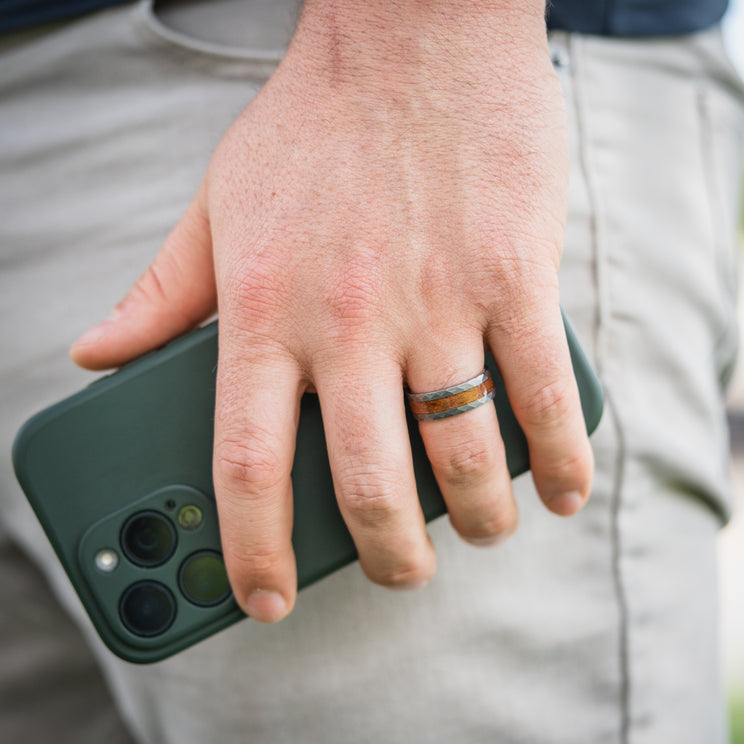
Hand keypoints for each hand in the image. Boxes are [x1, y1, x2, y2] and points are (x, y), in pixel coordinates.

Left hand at [71, 0, 593, 622]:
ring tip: (481, 531)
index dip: (253, 552)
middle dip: (391, 558)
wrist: (410, 33)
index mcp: (264, 312)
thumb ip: (159, 293)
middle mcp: (348, 321)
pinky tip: (560, 488)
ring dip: (477, 520)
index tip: (267, 597)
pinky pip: (543, 395)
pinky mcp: (514, 276)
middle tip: (402, 571)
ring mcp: (438, 302)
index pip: (245, 466)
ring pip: (462, 457)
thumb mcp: (214, 204)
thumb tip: (94, 353)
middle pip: (367, 487)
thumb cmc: (311, 125)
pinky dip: (559, 459)